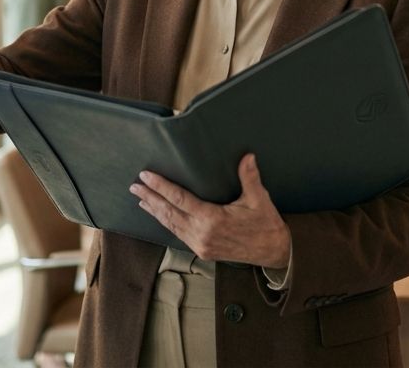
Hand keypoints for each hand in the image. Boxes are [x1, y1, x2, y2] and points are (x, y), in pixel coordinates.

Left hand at [130, 154, 291, 268]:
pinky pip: (178, 234)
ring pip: (171, 225)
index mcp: (213, 220)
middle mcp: (202, 234)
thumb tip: (247, 156)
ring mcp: (200, 245)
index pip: (180, 200)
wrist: (273, 252)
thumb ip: (249, 177)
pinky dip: (166, 223)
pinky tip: (159, 215)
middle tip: (134, 186)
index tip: (146, 177)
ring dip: (155, 211)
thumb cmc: (266, 224)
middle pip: (169, 213)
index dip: (161, 187)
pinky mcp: (202, 250)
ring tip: (140, 199)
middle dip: (150, 198)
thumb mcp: (259, 199)